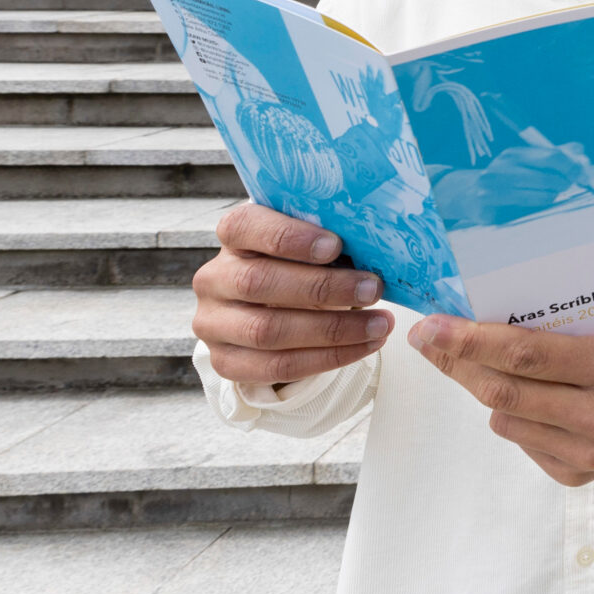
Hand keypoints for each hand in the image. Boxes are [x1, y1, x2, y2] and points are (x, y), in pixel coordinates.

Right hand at [192, 203, 390, 385]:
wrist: (275, 309)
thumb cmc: (302, 265)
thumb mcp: (310, 244)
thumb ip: (328, 240)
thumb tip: (375, 246)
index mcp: (233, 237)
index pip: (245, 227)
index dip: (288, 236)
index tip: (336, 245)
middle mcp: (213, 278)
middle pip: (258, 282)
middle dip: (323, 287)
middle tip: (373, 289)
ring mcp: (213, 323)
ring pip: (267, 331)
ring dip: (333, 330)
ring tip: (380, 324)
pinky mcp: (225, 361)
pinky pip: (276, 366)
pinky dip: (328, 358)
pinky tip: (365, 346)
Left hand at [408, 316, 593, 485]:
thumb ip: (554, 330)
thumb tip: (477, 319)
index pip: (525, 354)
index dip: (470, 340)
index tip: (431, 327)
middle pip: (504, 390)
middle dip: (457, 362)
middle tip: (428, 339)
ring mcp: (588, 452)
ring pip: (503, 419)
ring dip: (488, 389)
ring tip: (496, 366)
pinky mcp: (576, 474)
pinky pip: (519, 440)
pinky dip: (515, 416)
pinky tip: (536, 400)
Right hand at [432, 141, 593, 225]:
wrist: (469, 195)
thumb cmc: (508, 179)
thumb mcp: (529, 163)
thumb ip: (556, 156)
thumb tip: (580, 150)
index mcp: (516, 154)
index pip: (553, 156)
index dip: (573, 166)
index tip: (582, 174)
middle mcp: (503, 166)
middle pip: (550, 176)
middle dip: (565, 183)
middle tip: (566, 186)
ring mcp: (494, 186)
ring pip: (542, 195)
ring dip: (551, 197)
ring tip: (545, 195)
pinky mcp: (488, 205)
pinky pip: (527, 208)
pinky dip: (537, 207)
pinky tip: (531, 204)